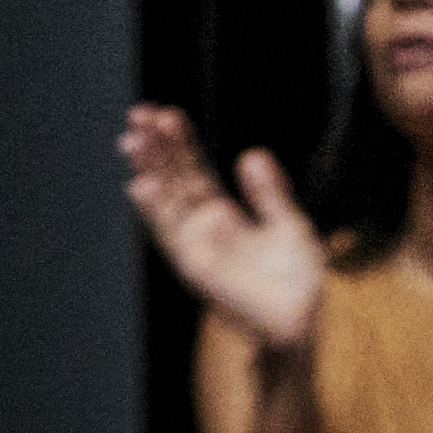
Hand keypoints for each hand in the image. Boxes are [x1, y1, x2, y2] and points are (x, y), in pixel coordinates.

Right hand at [119, 106, 322, 349]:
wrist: (300, 319)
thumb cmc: (296, 279)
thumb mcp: (288, 224)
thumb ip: (268, 192)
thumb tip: (251, 154)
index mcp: (223, 214)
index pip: (194, 171)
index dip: (179, 144)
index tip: (164, 114)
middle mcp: (202, 227)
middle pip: (173, 180)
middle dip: (157, 149)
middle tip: (140, 113)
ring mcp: (195, 246)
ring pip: (165, 201)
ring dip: (148, 172)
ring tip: (132, 140)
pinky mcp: (195, 265)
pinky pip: (172, 234)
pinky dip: (156, 210)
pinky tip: (142, 184)